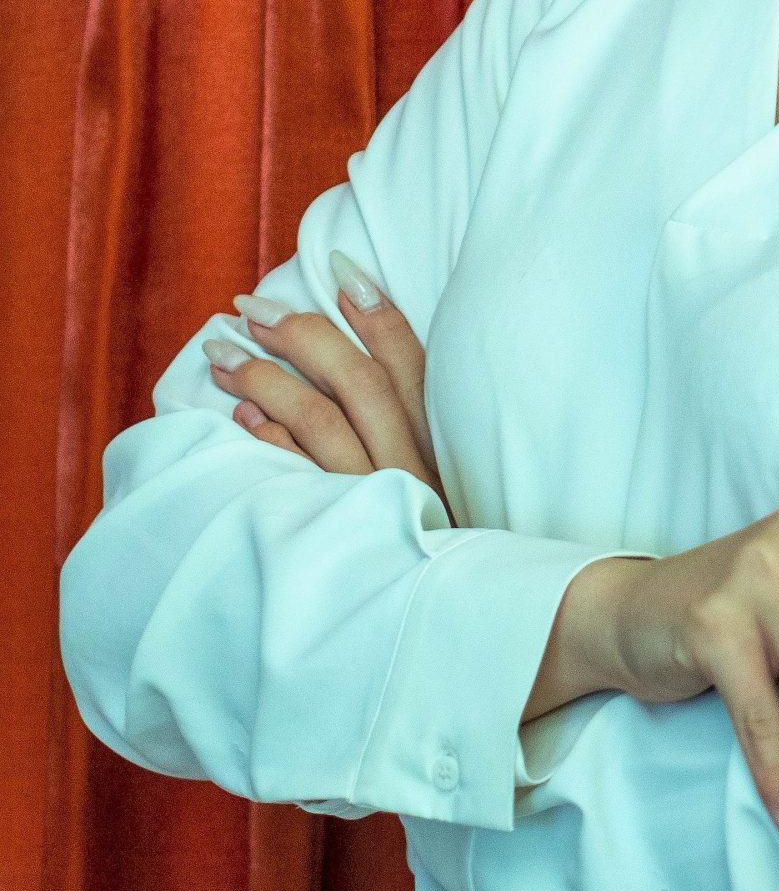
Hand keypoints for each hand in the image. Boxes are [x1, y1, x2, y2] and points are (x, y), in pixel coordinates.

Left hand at [200, 250, 450, 524]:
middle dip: (304, 333)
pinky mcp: (338, 536)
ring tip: (221, 355)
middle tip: (252, 308)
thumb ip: (405, 419)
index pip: (412, 363)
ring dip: (266, 380)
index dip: (378, 311)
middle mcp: (413, 468)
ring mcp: (375, 502)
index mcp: (444, 444)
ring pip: (319, 421)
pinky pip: (296, 479)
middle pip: (360, 382)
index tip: (337, 268)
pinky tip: (239, 418)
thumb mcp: (435, 474)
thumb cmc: (430, 537)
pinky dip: (267, 441)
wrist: (444, 623)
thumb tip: (354, 342)